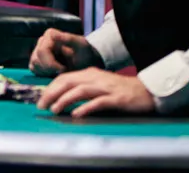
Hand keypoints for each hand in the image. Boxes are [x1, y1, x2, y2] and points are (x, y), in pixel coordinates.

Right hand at [29, 29, 102, 76]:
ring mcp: (38, 50)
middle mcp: (42, 41)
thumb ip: (69, 39)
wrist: (87, 62)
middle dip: (50, 69)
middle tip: (63, 72)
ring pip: (34, 65)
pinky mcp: (37, 60)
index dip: (51, 64)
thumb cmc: (85, 53)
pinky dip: (43, 74)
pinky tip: (54, 73)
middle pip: (36, 59)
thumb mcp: (81, 45)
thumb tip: (52, 35)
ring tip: (60, 72)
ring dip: (47, 72)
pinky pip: (34, 69)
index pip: (41, 51)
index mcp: (50, 34)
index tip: (64, 69)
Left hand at [37, 68, 155, 116]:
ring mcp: (106, 88)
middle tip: (41, 105)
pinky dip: (86, 108)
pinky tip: (76, 114)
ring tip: (54, 110)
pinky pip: (98, 102)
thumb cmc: (120, 90)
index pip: (64, 78)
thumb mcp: (99, 85)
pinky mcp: (116, 99)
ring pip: (80, 90)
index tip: (41, 99)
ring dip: (64, 100)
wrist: (147, 91)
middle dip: (52, 93)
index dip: (50, 88)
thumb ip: (83, 88)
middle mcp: (95, 78)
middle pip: (68, 82)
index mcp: (89, 74)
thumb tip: (63, 98)